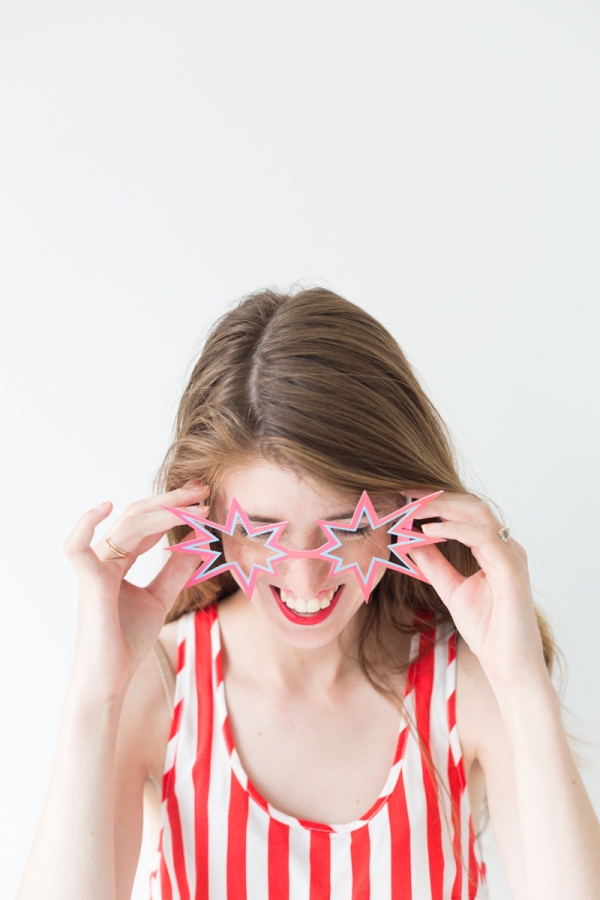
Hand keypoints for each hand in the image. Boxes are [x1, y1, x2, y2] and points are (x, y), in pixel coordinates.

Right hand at [63, 485, 207, 705]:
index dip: (174, 509)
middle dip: (172, 500)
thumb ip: (175, 570)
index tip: (203, 499)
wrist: (111, 679)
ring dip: (163, 510)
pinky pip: (77, 547)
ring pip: (128, 525)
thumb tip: (198, 543)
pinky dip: (86, 523)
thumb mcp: (159, 598)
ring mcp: (95, 569)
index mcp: (118, 561)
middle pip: (138, 516)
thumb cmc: (126, 642)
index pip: (147, 524)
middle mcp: (105, 559)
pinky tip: (106, 506)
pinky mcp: (89, 583)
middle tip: (202, 489)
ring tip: (194, 504)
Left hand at [408, 492, 547, 692]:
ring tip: (414, 509)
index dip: (438, 502)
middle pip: (472, 506)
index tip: (407, 497)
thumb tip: (410, 541)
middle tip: (406, 495)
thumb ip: (434, 564)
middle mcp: (506, 547)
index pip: (467, 513)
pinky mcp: (512, 570)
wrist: (508, 665)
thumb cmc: (488, 629)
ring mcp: (512, 556)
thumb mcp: (451, 589)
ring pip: (479, 514)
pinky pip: (484, 538)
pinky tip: (431, 529)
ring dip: (443, 508)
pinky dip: (456, 529)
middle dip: (438, 497)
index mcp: (495, 549)